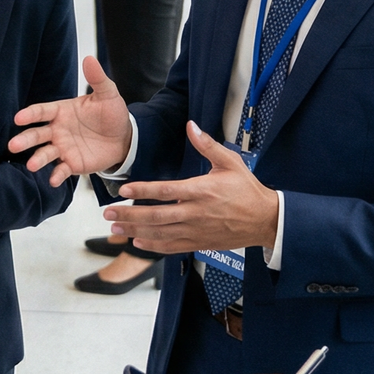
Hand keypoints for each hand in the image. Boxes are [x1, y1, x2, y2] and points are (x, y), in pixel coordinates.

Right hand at [8, 55, 130, 182]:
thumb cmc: (112, 113)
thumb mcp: (108, 94)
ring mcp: (63, 148)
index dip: (30, 114)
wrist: (124, 138)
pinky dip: (56, 175)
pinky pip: (61, 169)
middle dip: (25, 140)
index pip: (42, 112)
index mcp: (61, 111)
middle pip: (37, 134)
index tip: (18, 118)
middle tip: (13, 146)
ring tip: (31, 165)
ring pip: (45, 153)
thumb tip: (89, 58)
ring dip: (37, 159)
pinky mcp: (72, 164)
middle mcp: (57, 130)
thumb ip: (97, 79)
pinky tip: (53, 180)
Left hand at [104, 122, 278, 254]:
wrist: (265, 219)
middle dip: (130, 215)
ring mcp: (197, 231)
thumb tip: (191, 126)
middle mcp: (197, 213)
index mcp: (202, 191)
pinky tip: (137, 242)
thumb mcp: (230, 162)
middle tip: (108, 213)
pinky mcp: (200, 243)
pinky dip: (153, 246)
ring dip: (136, 230)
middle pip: (157, 216)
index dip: (143, 190)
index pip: (166, 191)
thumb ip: (207, 145)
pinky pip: (173, 247)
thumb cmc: (247, 189)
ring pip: (161, 234)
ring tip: (115, 228)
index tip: (123, 189)